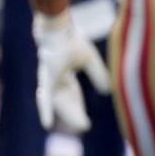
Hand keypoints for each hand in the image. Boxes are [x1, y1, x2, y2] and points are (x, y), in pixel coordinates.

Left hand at [32, 11, 108, 133]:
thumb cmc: (71, 40)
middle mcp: (55, 80)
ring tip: (81, 127)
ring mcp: (50, 81)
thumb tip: (107, 91)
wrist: (58, 28)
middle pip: (67, 102)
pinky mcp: (48, 80)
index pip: (73, 95)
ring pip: (60, 103)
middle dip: (75, 114)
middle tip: (84, 127)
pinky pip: (47, 98)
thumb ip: (97, 74)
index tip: (85, 122)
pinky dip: (47, 111)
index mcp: (64, 75)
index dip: (78, 108)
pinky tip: (47, 124)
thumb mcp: (89, 59)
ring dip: (70, 114)